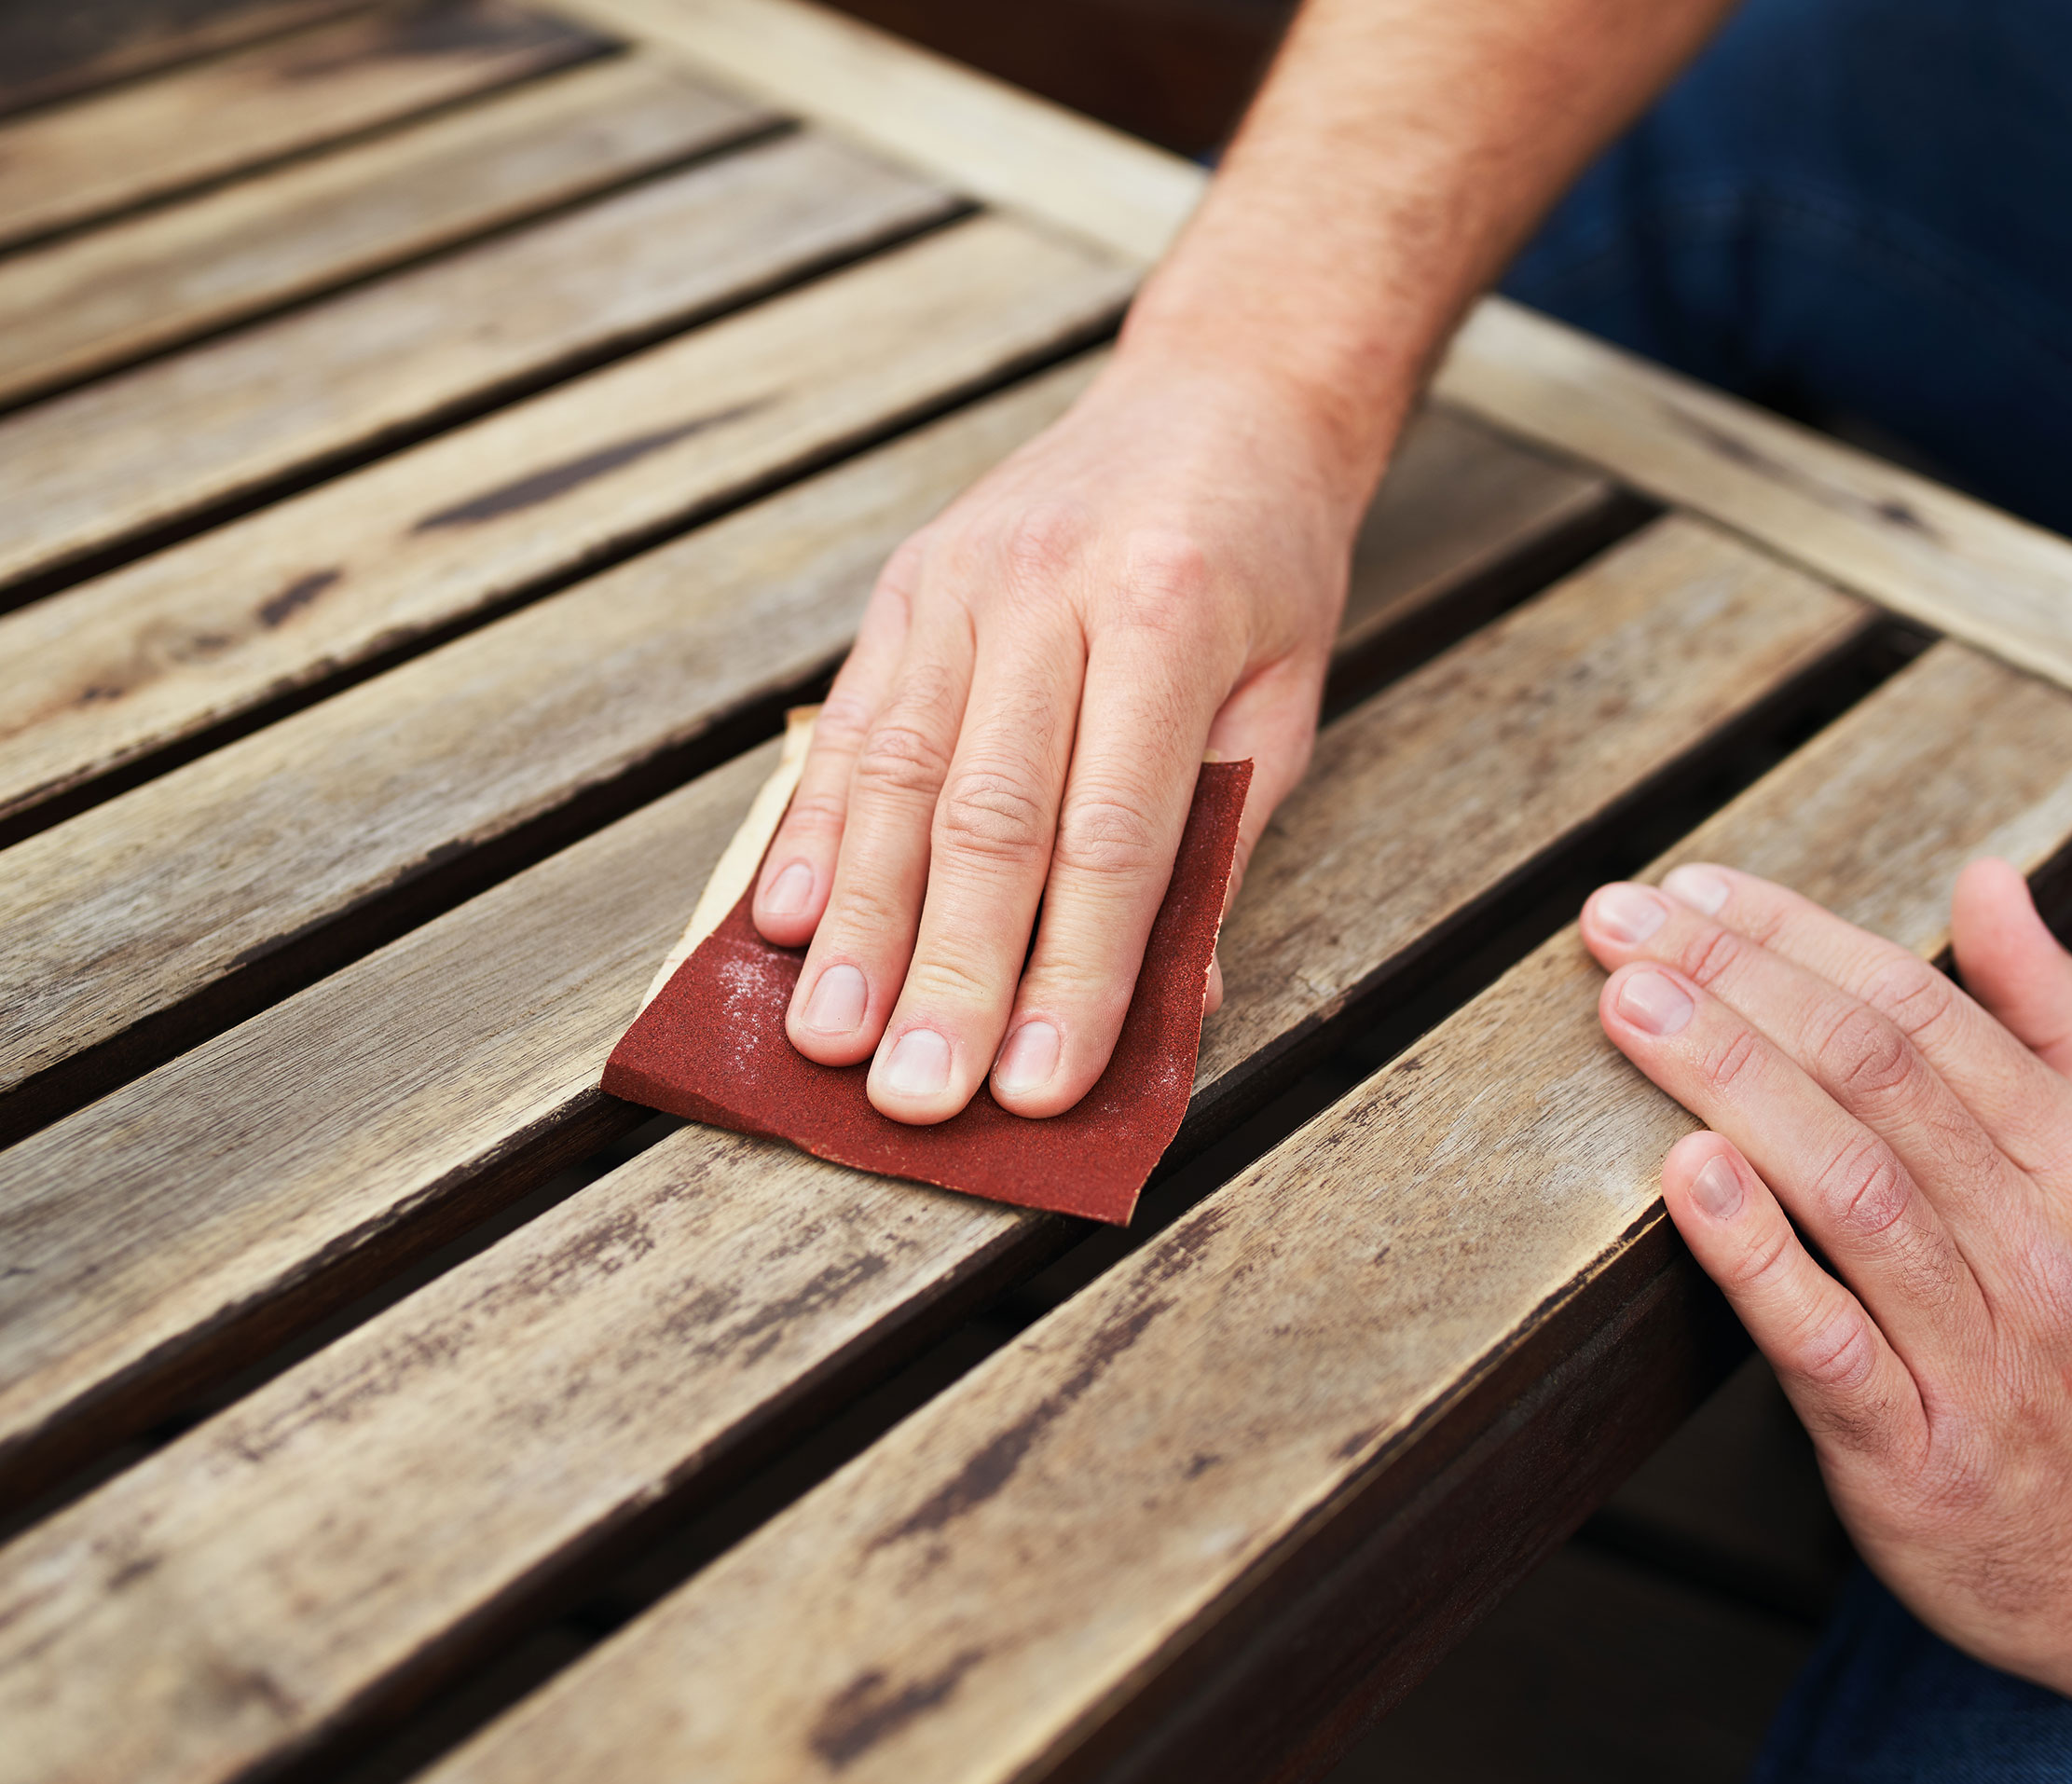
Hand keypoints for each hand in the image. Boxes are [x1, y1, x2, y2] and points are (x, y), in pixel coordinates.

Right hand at [751, 352, 1363, 1123]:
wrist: (1218, 396)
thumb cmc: (1264, 568)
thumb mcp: (1285, 703)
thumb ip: (1216, 843)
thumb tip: (1165, 1003)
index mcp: (1168, 612)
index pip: (1112, 832)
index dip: (1073, 972)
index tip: (1040, 1088)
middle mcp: (1049, 586)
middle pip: (988, 815)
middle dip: (950, 971)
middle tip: (915, 1096)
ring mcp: (961, 578)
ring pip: (896, 774)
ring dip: (859, 921)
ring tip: (829, 1036)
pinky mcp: (905, 584)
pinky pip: (853, 722)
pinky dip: (814, 827)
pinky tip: (785, 919)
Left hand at [1579, 859, 2071, 1755]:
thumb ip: (2051, 1028)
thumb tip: (1990, 878)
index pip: (1923, 1013)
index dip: (1796, 939)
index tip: (1691, 891)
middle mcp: (2041, 1247)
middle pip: (1876, 1078)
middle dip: (1738, 983)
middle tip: (1619, 924)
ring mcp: (1983, 1357)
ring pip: (1852, 1187)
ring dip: (1730, 1081)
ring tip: (1629, 1006)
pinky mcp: (1917, 1458)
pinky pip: (1829, 1343)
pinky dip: (1757, 1255)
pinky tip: (1686, 1176)